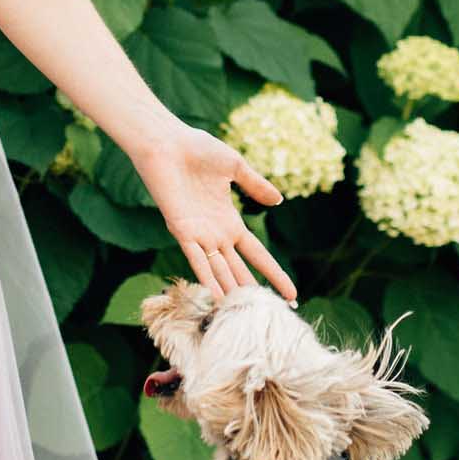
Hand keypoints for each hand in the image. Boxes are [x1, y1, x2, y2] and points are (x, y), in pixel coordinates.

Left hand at [132, 121, 296, 300]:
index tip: (291, 293)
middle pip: (238, 270)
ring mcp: (198, 235)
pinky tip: (217, 297)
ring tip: (242, 315)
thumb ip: (256, 185)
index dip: (273, 273)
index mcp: (228, 221)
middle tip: (267, 316)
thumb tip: (278, 201)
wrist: (167, 143)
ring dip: (230, 292)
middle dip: (251, 292)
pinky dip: (207, 278)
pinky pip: (197, 259)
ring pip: (218, 271)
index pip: (256, 254)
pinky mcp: (181, 231)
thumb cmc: (197, 150)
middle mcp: (214, 234)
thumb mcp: (235, 167)